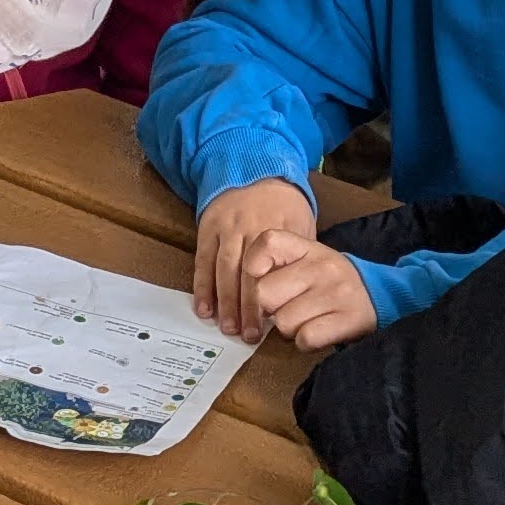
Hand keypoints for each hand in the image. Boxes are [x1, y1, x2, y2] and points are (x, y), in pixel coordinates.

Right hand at [192, 178, 316, 331]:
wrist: (252, 168)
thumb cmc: (282, 203)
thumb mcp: (301, 221)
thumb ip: (300, 253)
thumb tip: (302, 291)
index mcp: (278, 229)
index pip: (275, 269)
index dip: (274, 297)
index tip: (274, 322)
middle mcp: (251, 228)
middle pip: (249, 274)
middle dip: (248, 307)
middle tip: (248, 335)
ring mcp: (226, 228)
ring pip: (225, 270)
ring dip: (225, 302)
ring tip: (227, 328)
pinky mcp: (207, 228)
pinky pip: (203, 261)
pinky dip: (202, 287)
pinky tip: (204, 309)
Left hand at [246, 239, 377, 350]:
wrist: (378, 295)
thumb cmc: (328, 281)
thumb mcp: (305, 261)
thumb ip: (274, 265)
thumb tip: (240, 292)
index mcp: (307, 247)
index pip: (266, 243)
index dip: (253, 266)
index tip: (258, 280)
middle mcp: (321, 266)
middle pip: (264, 293)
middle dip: (268, 309)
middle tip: (283, 309)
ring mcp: (336, 292)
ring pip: (283, 322)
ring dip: (289, 329)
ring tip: (305, 319)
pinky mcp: (348, 320)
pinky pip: (305, 338)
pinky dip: (305, 341)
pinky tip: (316, 331)